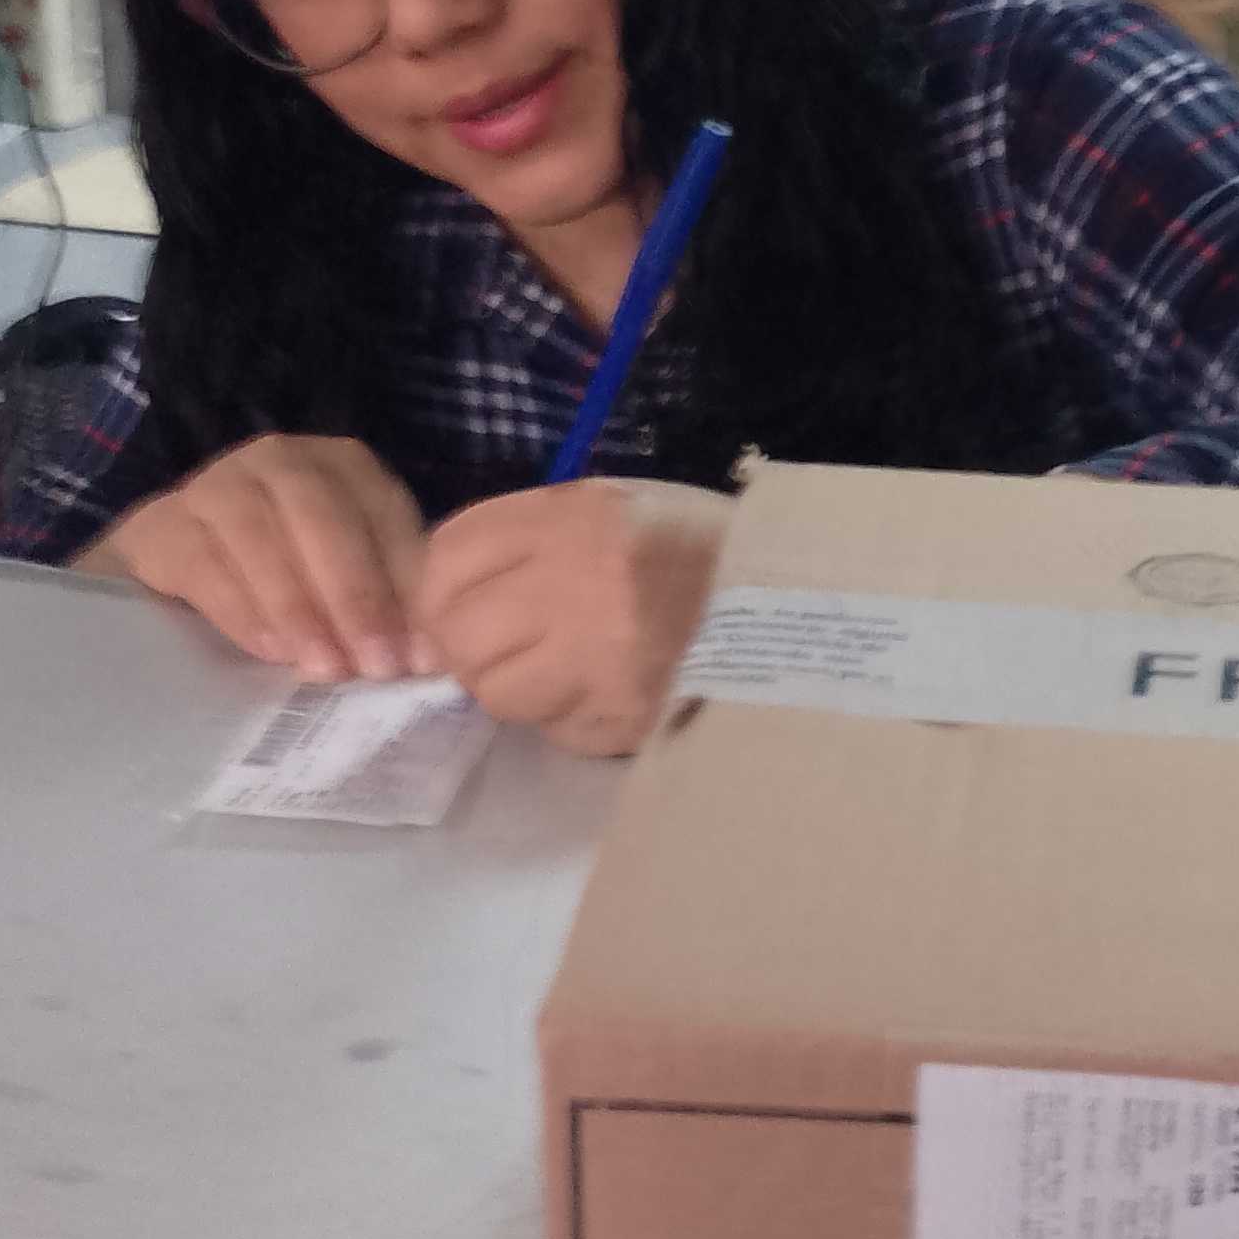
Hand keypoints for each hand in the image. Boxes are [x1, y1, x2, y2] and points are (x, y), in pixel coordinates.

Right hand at [91, 435, 429, 677]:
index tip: (420, 655)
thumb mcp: (343, 580)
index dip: (406, 585)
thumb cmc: (286, 574)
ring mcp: (217, 483)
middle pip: (323, 518)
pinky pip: (203, 561)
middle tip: (375, 666)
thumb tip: (429, 657)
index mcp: (344, 467)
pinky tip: (268, 650)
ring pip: (260, 534)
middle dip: (356, 595)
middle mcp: (283, 461)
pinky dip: (240, 608)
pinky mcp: (163, 522)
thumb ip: (386, 602)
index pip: (383, 515)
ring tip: (324, 667)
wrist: (180, 564)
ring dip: (298, 606)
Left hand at [418, 478, 733, 755]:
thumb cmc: (702, 547)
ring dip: (515, 690)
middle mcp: (575, 583)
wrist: (799, 606)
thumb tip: (457, 590)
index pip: (449, 557)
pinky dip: (569, 721)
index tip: (458, 605)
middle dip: (468, 647)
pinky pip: (557, 732)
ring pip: (496, 692)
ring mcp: (597, 658)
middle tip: (503, 649)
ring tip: (558, 675)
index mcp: (573, 518)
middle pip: (458, 631)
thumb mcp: (619, 506)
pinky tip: (606, 695)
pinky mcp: (623, 718)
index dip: (439, 588)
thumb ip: (538, 535)